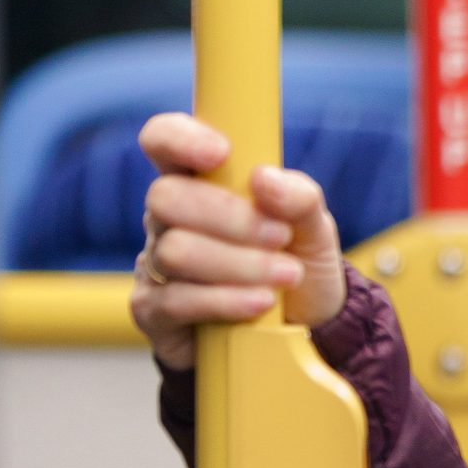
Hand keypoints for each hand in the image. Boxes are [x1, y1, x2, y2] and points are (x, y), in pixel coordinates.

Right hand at [130, 113, 347, 370]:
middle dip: (232, 218)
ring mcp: (155, 264)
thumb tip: (263, 179)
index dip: (180, 138)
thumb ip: (299, 197)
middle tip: (280, 237)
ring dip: (241, 265)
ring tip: (285, 275)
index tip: (220, 153)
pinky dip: (227, 300)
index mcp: (200, 180)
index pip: (164, 140)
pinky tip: (260, 303)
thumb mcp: (314, 227)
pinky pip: (176, 300)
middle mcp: (168, 218)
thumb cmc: (299, 261)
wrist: (304, 329)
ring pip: (176, 251)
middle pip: (166, 197)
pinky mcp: (153, 311)